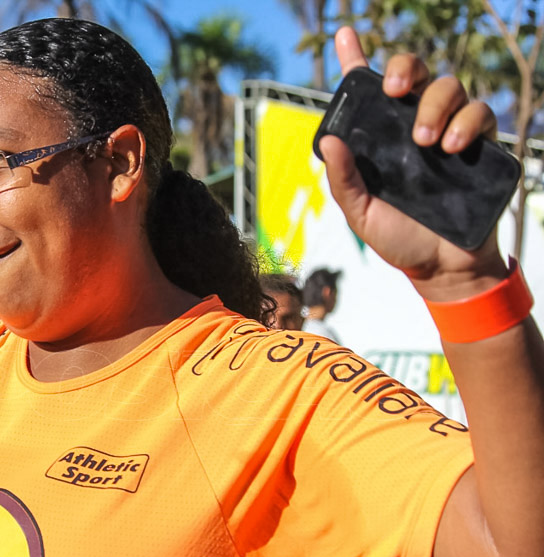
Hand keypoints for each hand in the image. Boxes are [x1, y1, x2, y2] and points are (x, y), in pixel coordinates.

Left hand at [318, 27, 508, 299]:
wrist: (443, 269)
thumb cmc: (399, 239)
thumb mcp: (361, 214)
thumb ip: (343, 181)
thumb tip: (328, 140)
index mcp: (380, 139)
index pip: (367, 91)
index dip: (356, 59)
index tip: (344, 35)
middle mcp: (412, 127)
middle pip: (413, 74)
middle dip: (403, 69)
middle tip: (393, 91)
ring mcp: (448, 132)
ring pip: (449, 87)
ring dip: (436, 104)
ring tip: (426, 140)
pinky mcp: (480, 145)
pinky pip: (481, 111)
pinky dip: (468, 121)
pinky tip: (454, 145)